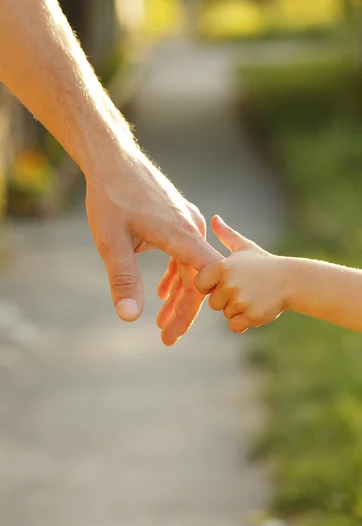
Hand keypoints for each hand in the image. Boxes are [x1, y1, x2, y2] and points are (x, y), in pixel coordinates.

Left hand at [85, 142, 221, 342]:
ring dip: (179, 296)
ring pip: (190, 268)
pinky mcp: (177, 219)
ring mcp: (186, 222)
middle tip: (167, 338)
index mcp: (182, 235)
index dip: (191, 312)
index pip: (201, 282)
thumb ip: (123, 279)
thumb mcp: (112, 242)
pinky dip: (175, 276)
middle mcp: (191, 229)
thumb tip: (129, 317)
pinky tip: (164, 293)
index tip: (174, 334)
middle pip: (196, 279)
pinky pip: (184, 254)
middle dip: (183, 312)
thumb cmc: (110, 197)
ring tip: (164, 322)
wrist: (112, 158)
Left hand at [195, 215, 287, 332]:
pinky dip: (244, 322)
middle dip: (227, 299)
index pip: (200, 284)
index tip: (226, 281)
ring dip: (238, 310)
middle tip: (246, 289)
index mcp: (221, 267)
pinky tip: (256, 308)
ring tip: (254, 296)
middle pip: (214, 303)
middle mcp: (228, 284)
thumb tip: (214, 218)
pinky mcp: (250, 316)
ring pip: (226, 314)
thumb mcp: (245, 248)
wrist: (292, 280)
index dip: (211, 285)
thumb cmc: (264, 264)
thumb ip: (226, 235)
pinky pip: (235, 326)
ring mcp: (239, 301)